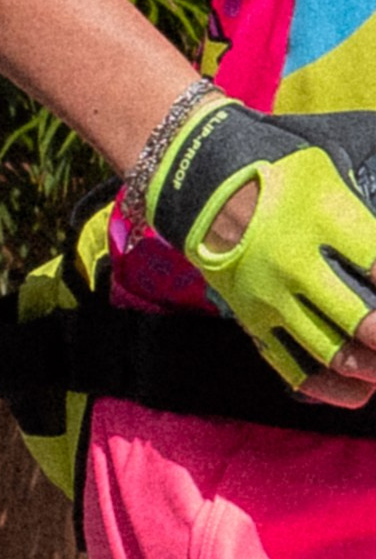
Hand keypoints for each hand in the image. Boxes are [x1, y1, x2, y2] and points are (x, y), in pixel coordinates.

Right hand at [148, 96, 375, 390]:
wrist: (200, 180)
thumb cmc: (279, 171)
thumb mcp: (331, 165)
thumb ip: (367, 208)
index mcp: (322, 218)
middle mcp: (294, 262)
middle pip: (362, 320)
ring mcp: (269, 296)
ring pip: (331, 351)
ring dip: (370, 367)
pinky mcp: (251, 318)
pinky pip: (292, 367)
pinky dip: (329, 387)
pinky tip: (358, 393)